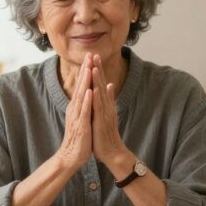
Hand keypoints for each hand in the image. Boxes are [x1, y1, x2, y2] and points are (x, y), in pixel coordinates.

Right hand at [55, 53, 93, 170]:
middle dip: (85, 70)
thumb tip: (89, 92)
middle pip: (80, 86)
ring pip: (81, 96)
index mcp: (76, 107)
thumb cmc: (79, 138)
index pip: (81, 85)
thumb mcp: (83, 118)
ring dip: (85, 81)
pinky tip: (89, 91)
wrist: (71, 156)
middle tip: (89, 55)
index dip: (86, 71)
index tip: (90, 57)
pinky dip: (86, 101)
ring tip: (88, 68)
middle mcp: (75, 109)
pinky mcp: (81, 125)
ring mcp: (77, 116)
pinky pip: (84, 111)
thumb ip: (86, 105)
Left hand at [89, 54, 127, 168]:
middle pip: (102, 84)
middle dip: (98, 69)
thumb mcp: (106, 113)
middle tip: (94, 54)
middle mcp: (107, 105)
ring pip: (101, 93)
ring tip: (94, 66)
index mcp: (106, 103)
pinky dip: (97, 97)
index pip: (101, 83)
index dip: (98, 70)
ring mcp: (105, 113)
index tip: (93, 57)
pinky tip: (94, 88)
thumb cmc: (106, 134)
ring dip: (98, 79)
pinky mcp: (102, 121)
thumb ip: (107, 98)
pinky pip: (99, 107)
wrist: (112, 151)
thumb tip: (108, 84)